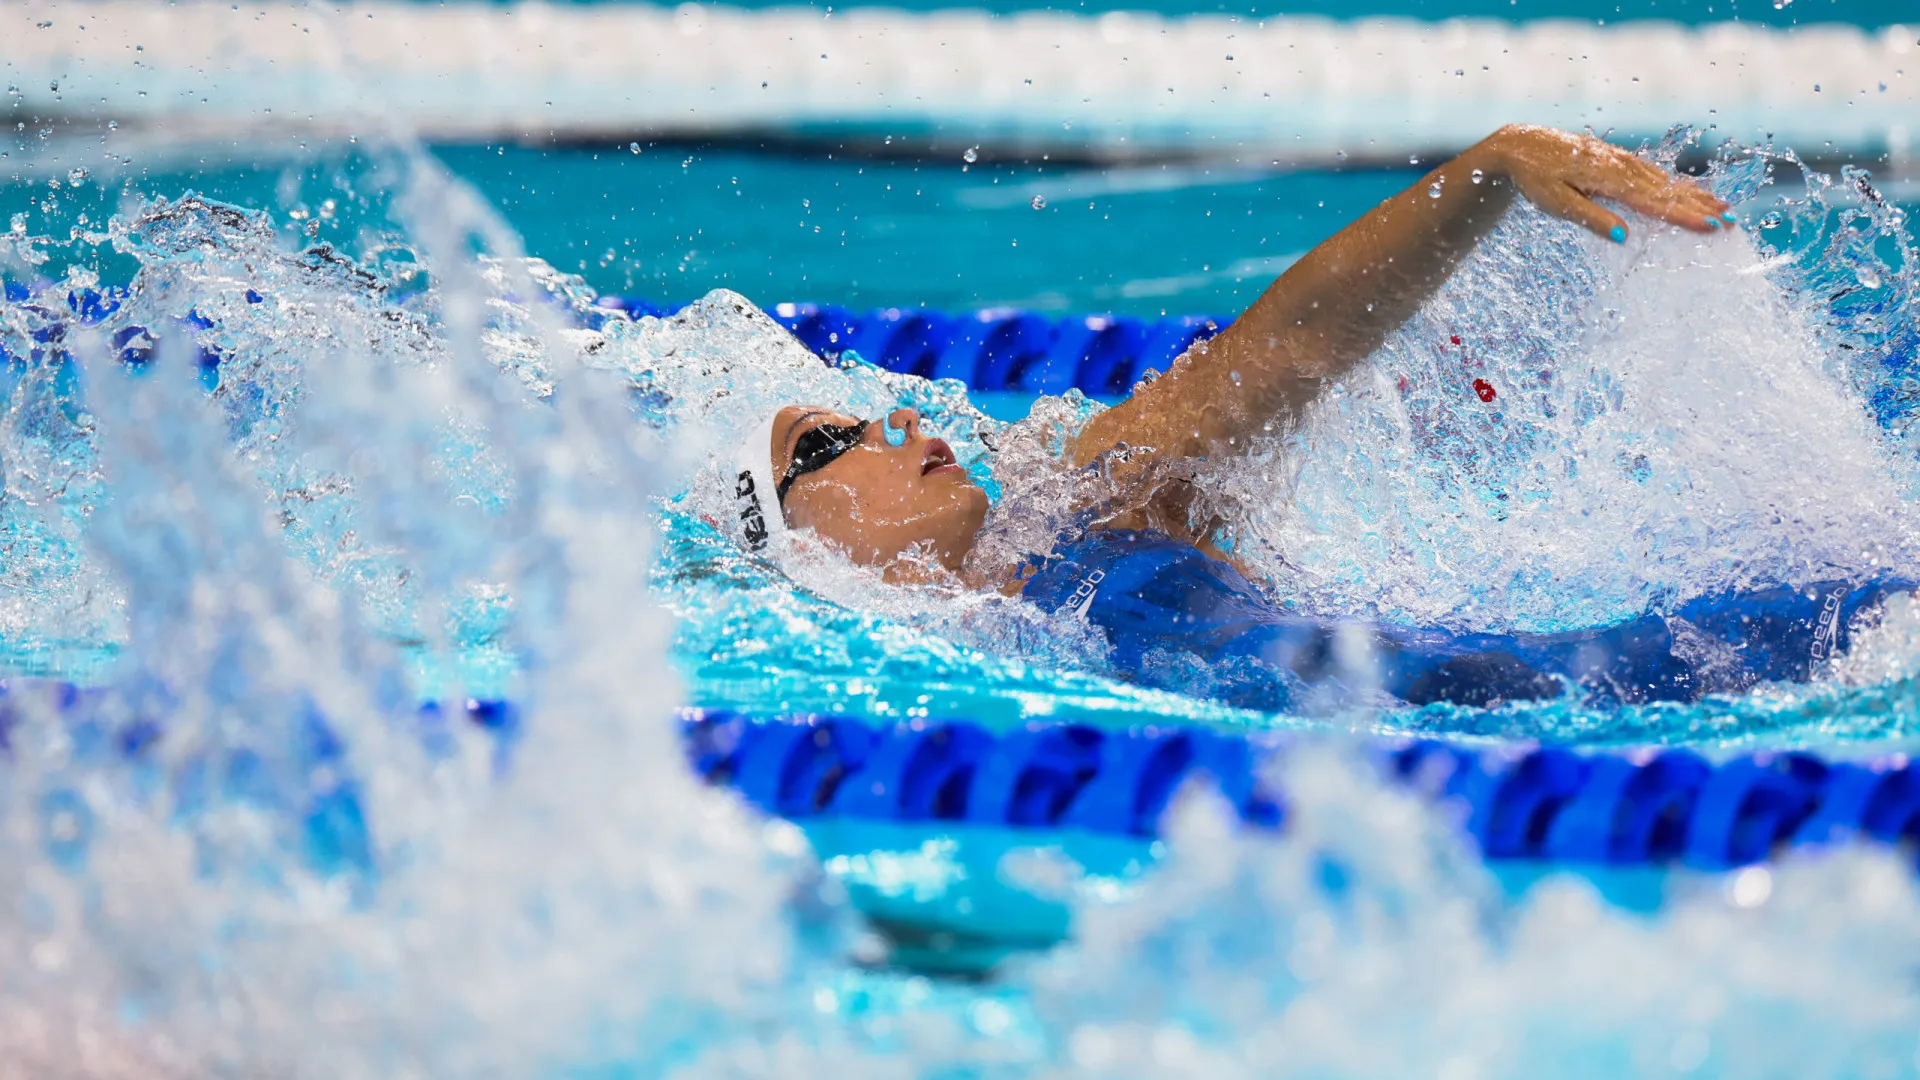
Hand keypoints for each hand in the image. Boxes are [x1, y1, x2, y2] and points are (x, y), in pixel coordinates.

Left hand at [1477, 124, 1733, 241]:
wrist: (1522, 145)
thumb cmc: (1536, 179)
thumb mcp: (1557, 204)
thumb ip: (1591, 219)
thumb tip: (1624, 238)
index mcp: (1610, 179)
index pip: (1654, 203)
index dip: (1685, 216)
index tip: (1712, 227)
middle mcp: (1623, 167)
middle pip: (1669, 190)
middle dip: (1702, 207)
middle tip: (1733, 222)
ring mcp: (1623, 161)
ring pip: (1666, 181)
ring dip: (1696, 195)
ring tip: (1723, 207)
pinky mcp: (1619, 159)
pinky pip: (1655, 174)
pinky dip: (1677, 184)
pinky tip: (1691, 191)